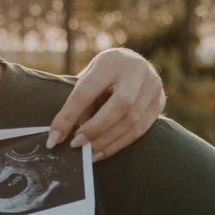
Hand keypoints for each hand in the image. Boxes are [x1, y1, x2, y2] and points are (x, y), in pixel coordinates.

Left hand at [49, 46, 164, 159]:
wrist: (134, 64)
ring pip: (132, 120)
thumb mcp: (89, 78)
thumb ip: (80, 103)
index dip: (69, 116)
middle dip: (95, 129)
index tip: (54, 138)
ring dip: (106, 141)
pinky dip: (118, 144)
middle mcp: (137, 71)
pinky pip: (140, 130)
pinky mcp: (160, 102)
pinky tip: (102, 152)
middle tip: (76, 145)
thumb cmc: (103, 74)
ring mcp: (153, 86)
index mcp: (112, 60)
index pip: (87, 91)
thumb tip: (62, 135)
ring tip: (88, 153)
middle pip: (119, 106)